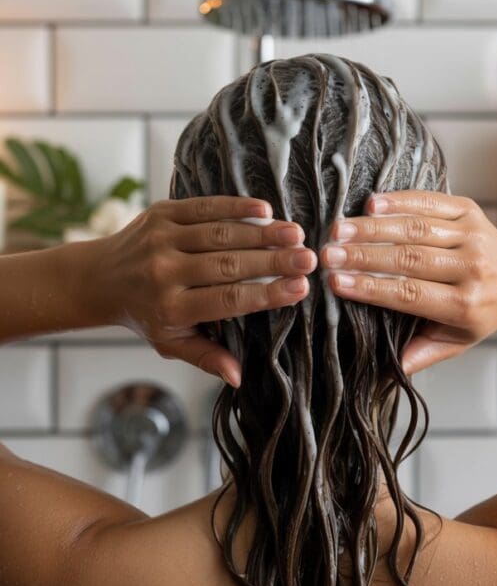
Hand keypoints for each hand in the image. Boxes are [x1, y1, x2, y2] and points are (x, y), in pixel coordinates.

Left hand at [91, 196, 316, 386]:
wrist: (99, 277)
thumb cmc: (143, 314)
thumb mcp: (170, 342)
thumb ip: (205, 357)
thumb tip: (239, 378)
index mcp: (171, 308)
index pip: (228, 300)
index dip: (266, 294)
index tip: (300, 288)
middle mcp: (164, 272)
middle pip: (229, 264)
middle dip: (273, 261)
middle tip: (308, 259)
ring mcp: (162, 238)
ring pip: (221, 234)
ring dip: (262, 232)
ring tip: (296, 233)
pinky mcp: (162, 213)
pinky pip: (204, 207)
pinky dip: (235, 207)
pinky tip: (264, 210)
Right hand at [321, 191, 496, 374]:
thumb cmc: (484, 314)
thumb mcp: (457, 341)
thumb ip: (423, 352)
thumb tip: (388, 371)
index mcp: (464, 304)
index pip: (409, 294)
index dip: (371, 287)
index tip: (337, 282)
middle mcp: (470, 268)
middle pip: (409, 258)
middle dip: (363, 255)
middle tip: (327, 254)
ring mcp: (472, 235)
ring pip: (416, 228)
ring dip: (374, 227)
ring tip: (339, 229)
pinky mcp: (471, 211)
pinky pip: (431, 202)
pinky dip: (400, 200)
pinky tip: (371, 202)